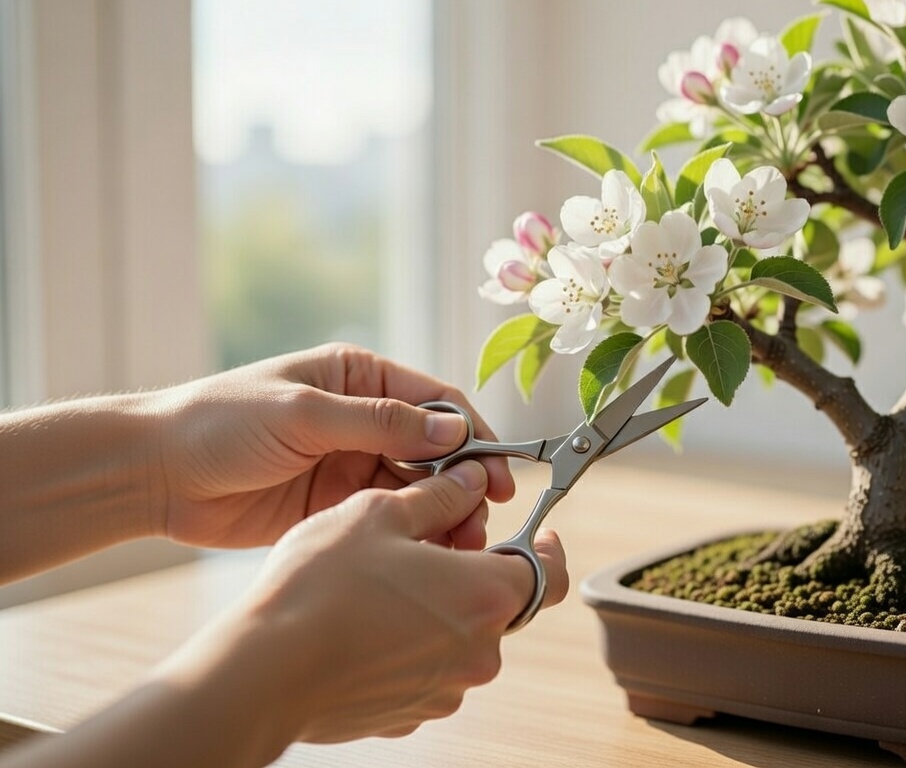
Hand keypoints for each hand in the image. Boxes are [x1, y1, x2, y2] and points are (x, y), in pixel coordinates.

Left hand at [151, 343, 514, 548]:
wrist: (155, 475)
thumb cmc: (220, 424)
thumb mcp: (304, 415)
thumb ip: (380, 424)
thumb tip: (454, 433)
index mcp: (360, 378)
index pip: (437, 404)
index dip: (475, 436)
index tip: (500, 472)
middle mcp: (364, 419)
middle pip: (436, 450)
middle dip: (465, 482)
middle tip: (483, 518)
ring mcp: (351, 463)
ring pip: (418, 488)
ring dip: (443, 512)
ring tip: (460, 543)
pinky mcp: (336, 505)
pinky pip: (388, 517)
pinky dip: (412, 533)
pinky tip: (428, 553)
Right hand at [243, 463, 566, 741]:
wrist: (263, 672)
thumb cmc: (320, 587)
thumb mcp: (380, 514)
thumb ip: (440, 498)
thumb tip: (471, 482)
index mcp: (486, 595)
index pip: (550, 573)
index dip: (548, 548)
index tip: (540, 532)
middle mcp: (480, 651)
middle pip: (498, 604)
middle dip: (472, 574)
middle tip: (428, 549)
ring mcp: (446, 690)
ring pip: (458, 639)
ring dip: (435, 612)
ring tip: (380, 589)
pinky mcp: (409, 715)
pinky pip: (424, 671)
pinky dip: (406, 648)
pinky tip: (361, 629)